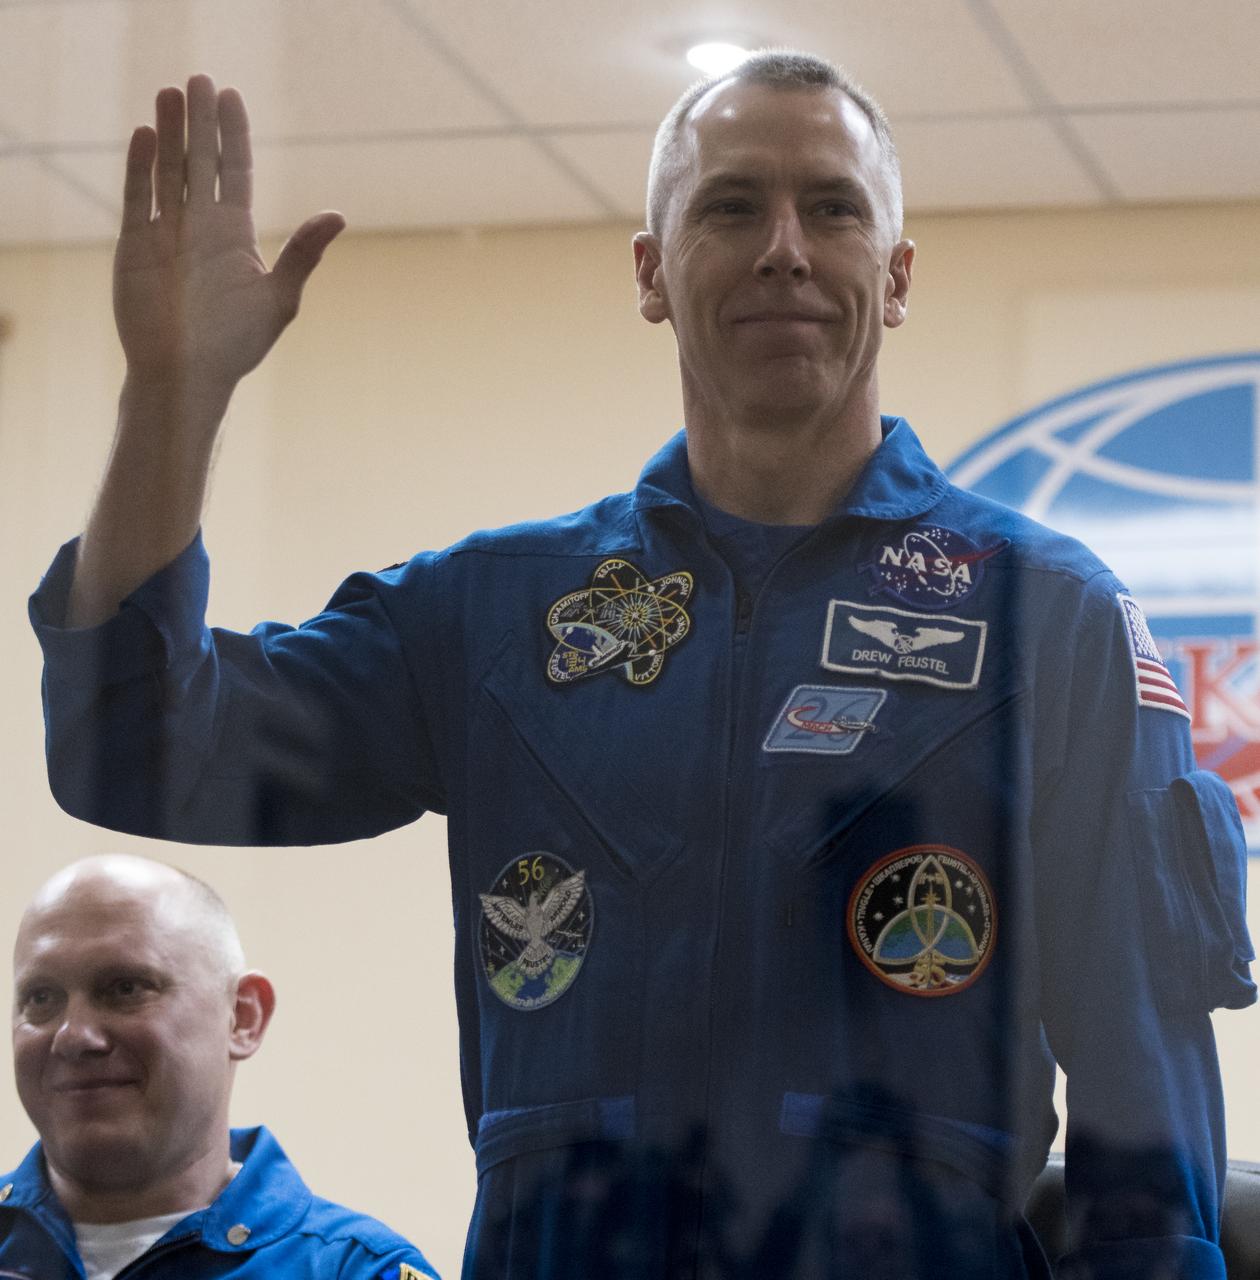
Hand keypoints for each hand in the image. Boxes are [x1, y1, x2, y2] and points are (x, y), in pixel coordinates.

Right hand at [114, 74, 343, 405]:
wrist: (188, 374)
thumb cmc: (237, 345)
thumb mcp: (279, 297)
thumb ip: (304, 253)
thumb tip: (339, 214)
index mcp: (236, 235)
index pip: (235, 171)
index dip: (233, 135)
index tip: (231, 96)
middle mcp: (201, 227)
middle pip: (200, 161)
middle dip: (200, 121)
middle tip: (199, 79)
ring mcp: (168, 233)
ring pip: (167, 170)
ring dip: (168, 133)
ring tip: (170, 93)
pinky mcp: (136, 245)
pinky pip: (138, 197)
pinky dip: (140, 167)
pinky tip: (145, 135)